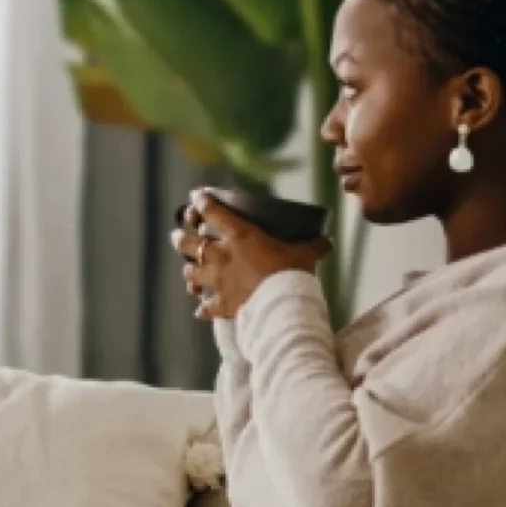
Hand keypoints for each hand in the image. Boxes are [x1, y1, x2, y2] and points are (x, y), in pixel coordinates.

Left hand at [173, 189, 332, 320]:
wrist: (283, 307)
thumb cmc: (293, 274)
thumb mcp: (305, 255)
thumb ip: (314, 246)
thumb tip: (328, 241)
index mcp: (239, 236)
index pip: (213, 212)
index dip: (202, 202)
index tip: (195, 196)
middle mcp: (221, 256)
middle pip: (189, 243)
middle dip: (181, 238)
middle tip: (177, 235)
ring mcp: (217, 281)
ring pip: (191, 274)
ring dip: (190, 271)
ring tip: (189, 271)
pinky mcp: (221, 304)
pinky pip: (205, 307)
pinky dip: (203, 308)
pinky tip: (200, 310)